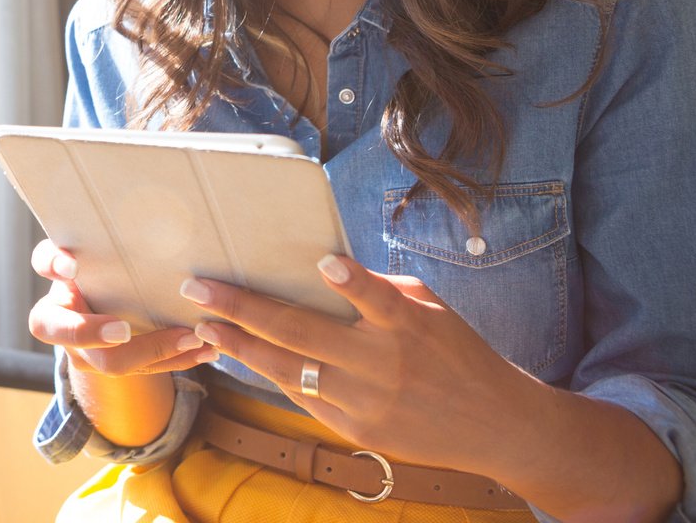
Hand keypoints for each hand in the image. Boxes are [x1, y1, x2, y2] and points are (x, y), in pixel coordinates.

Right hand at [27, 239, 215, 376]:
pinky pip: (146, 370)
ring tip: (193, 337)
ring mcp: (88, 351)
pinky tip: (207, 351)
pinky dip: (178, 359)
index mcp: (56, 285)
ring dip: (155, 350)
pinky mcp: (117, 364)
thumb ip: (105, 232)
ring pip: (111, 362)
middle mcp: (64, 323)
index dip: (53, 269)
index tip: (72, 266)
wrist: (106, 300)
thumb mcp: (99, 248)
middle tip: (123, 330)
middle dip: (95, 334)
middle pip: (70, 336)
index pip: (43, 268)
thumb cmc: (105, 263)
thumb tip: (142, 191)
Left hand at [179, 254, 536, 473]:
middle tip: (199, 289)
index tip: (324, 263)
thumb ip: (385, 291)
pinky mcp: (357, 430)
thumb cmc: (459, 353)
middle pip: (304, 334)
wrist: (496, 427)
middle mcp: (384, 365)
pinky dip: (271, 374)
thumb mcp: (433, 311)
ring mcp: (367, 402)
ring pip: (289, 371)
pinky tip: (240, 356)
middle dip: (243, 308)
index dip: (353, 282)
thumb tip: (331, 268)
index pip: (378, 299)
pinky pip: (303, 397)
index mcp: (409, 326)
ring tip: (204, 328)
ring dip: (240, 347)